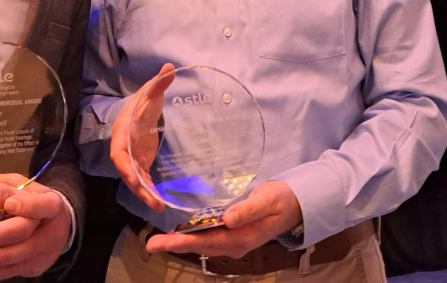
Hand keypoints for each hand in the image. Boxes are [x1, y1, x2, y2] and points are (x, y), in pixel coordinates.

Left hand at [0, 174, 71, 282]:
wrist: (51, 222)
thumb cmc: (29, 199)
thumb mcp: (20, 184)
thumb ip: (4, 184)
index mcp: (53, 206)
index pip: (45, 206)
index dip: (28, 206)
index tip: (8, 204)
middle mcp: (54, 232)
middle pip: (30, 245)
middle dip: (3, 253)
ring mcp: (46, 253)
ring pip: (19, 264)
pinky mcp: (36, 267)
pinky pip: (12, 272)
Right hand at [110, 63, 175, 211]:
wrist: (140, 109)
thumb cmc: (142, 101)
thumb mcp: (150, 92)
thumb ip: (159, 83)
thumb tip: (169, 67)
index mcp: (122, 133)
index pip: (120, 154)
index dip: (126, 167)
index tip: (136, 179)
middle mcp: (124, 150)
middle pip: (127, 172)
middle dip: (138, 188)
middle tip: (153, 201)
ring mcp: (132, 158)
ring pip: (135, 180)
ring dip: (145, 193)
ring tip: (159, 206)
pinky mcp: (141, 162)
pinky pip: (143, 179)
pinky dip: (150, 189)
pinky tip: (161, 200)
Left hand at [145, 180, 301, 259]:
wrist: (295, 206)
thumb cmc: (280, 199)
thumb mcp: (266, 200)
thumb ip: (247, 210)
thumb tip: (227, 219)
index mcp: (241, 237)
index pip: (205, 241)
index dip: (182, 242)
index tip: (162, 243)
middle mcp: (235, 244)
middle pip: (200, 246)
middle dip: (175, 244)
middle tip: (151, 243)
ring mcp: (235, 242)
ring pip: (204, 244)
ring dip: (183, 242)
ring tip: (161, 239)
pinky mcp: (235, 235)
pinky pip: (210, 239)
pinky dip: (194, 237)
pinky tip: (184, 233)